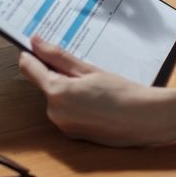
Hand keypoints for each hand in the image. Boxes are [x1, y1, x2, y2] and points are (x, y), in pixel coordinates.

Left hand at [18, 36, 175, 146]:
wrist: (146, 120)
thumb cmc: (122, 93)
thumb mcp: (88, 69)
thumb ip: (58, 56)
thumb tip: (35, 42)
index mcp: (57, 93)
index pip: (29, 67)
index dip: (31, 53)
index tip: (38, 44)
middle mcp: (54, 112)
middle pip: (44, 83)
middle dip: (57, 72)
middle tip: (81, 66)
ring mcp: (63, 126)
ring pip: (56, 97)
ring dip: (67, 88)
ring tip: (94, 84)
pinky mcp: (72, 134)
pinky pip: (65, 111)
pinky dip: (74, 103)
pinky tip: (95, 99)